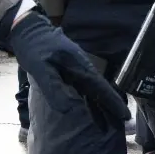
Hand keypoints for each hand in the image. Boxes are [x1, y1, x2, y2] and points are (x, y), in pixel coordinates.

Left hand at [3, 10, 129, 128]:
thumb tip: (68, 110)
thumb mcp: (40, 69)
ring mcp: (79, 69)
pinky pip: (86, 88)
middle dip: (112, 105)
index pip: (100, 87)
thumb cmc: (34, 49)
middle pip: (101, 90)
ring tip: (111, 120)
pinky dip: (92, 99)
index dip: (112, 102)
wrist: (30, 32)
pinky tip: (93, 108)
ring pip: (94, 90)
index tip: (124, 114)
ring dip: (103, 104)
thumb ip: (53, 88)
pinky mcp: (72, 71)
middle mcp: (84, 68)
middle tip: (124, 121)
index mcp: (80, 67)